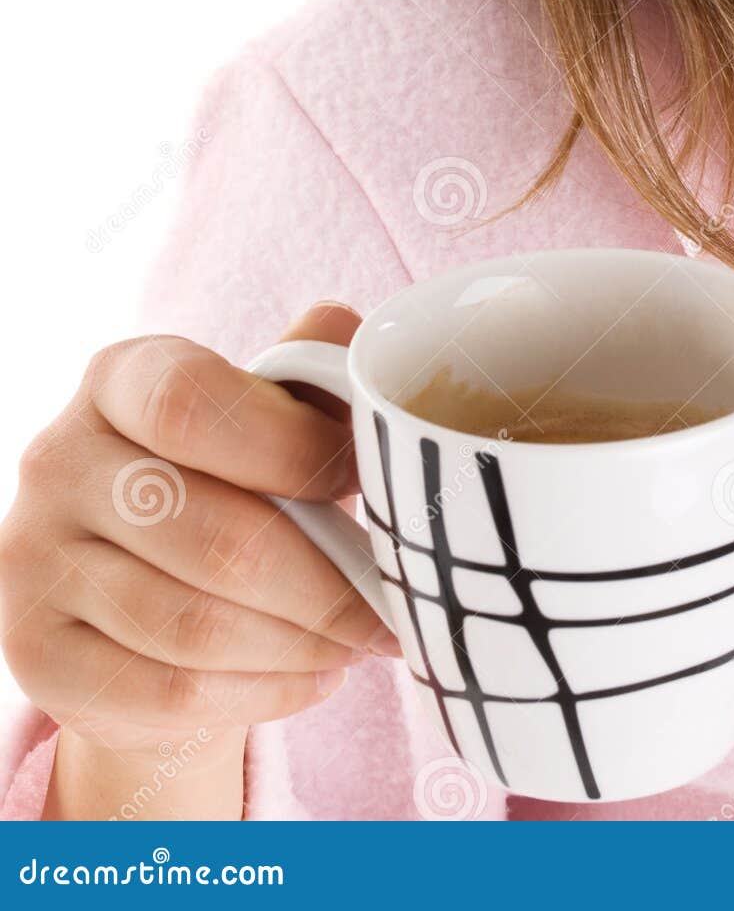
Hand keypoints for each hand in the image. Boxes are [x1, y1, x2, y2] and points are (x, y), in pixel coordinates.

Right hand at [0, 302, 399, 767]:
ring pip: (197, 628)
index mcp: (118, 378)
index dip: (294, 446)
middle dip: (328, 583)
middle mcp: (58, 461)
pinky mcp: (38, 654)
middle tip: (390, 604)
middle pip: (216, 538)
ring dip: (304, 644)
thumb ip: (313, 369)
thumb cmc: (228, 475)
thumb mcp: (265, 409)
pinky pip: (171, 693)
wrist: (140, 580)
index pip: (191, 403)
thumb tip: (360, 349)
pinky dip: (264, 691)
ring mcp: (34, 561)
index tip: (363, 482)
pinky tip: (314, 675)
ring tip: (359, 640)